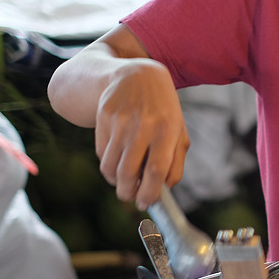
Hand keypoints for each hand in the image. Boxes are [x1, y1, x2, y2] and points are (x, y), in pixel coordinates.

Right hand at [95, 58, 189, 209]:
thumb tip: (164, 192)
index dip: (150, 192)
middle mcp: (143, 125)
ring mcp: (120, 120)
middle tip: (131, 197)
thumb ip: (175, 163)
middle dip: (128, 193)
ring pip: (110, 167)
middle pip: (129, 173)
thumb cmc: (163, 110)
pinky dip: (107, 164)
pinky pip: (100, 153)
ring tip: (124, 180)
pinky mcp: (103, 117)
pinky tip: (117, 157)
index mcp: (167, 130)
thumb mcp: (178, 131)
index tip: (146, 204)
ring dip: (116, 182)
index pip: (157, 169)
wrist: (136, 75)